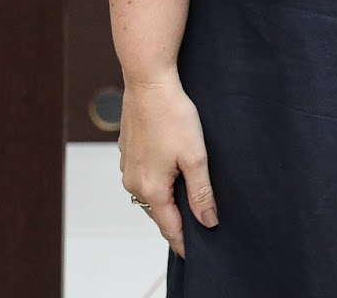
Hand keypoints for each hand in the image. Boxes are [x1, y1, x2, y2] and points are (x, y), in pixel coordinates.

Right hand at [118, 75, 217, 257]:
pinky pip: (144, 174)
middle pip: (158, 211)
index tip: (195, 253)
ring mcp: (128, 167)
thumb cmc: (172, 114)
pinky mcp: (128, 152)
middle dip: (176, 219)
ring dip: (167, 197)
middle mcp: (133, 182)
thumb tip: (208, 221)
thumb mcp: (195, 155)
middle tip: (196, 226)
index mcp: (151, 188)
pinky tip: (171, 170)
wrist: (148, 82)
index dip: (184, 241)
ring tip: (186, 200)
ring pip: (150, 192)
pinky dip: (158, 179)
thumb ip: (201, 191)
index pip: (169, 227)